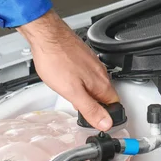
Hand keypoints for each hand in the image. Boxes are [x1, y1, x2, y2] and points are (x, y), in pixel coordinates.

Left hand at [17, 10, 118, 130]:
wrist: (46, 36)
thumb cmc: (56, 60)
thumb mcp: (72, 92)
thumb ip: (90, 110)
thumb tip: (106, 123)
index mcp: (101, 84)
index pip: (114, 106)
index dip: (107, 118)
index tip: (99, 124)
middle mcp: (100, 73)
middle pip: (106, 97)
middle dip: (97, 107)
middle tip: (86, 116)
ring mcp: (92, 64)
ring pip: (96, 86)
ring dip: (89, 96)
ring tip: (77, 102)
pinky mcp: (84, 58)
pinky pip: (88, 76)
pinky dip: (82, 84)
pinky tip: (72, 84)